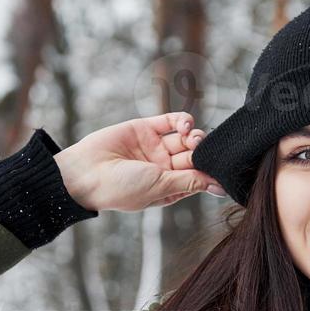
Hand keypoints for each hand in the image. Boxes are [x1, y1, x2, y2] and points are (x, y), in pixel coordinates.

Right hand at [52, 111, 225, 212]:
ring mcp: (154, 148)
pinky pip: (170, 121)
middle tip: (206, 151)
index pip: (197, 178)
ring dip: (195, 137)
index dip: (210, 172)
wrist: (87, 172)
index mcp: (168, 188)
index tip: (222, 169)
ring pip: (184, 139)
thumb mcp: (161, 187)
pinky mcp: (145, 128)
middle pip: (193, 157)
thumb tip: (220, 186)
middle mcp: (162, 168)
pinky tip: (186, 125)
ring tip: (192, 138)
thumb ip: (190, 181)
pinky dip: (183, 121)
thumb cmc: (121, 189)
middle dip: (203, 153)